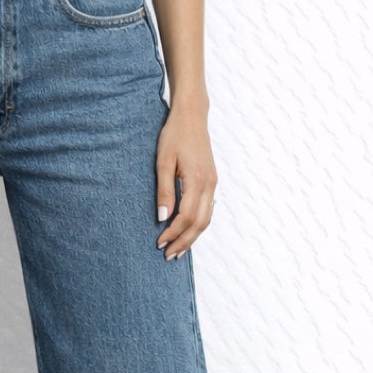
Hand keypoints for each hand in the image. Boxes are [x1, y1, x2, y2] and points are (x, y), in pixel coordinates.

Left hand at [155, 103, 216, 260]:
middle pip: (200, 223)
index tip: (159, 243)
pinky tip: (188, 231)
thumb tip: (162, 218)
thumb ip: (163, 190)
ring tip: (178, 249)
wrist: (192, 117)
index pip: (186, 216)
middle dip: (184, 241)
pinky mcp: (211, 181)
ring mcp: (213, 183)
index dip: (173, 233)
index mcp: (197, 180)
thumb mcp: (163, 161)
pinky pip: (208, 209)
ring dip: (192, 236)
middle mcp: (209, 184)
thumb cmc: (174, 136)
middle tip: (168, 255)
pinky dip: (198, 224)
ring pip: (207, 219)